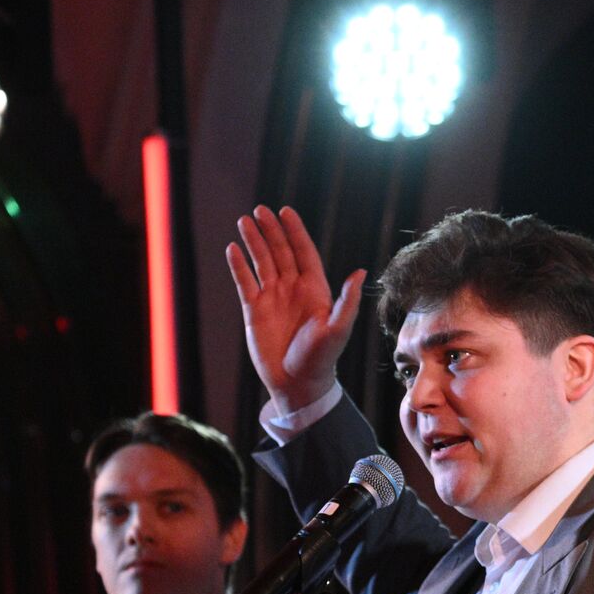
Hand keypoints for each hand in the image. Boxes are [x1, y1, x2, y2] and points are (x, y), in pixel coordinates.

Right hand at [226, 205, 365, 413]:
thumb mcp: (338, 329)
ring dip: (254, 242)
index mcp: (315, 290)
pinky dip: (239, 266)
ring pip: (262, 262)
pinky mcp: (254, 310)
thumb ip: (347, 301)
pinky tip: (232, 249)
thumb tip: (360, 273)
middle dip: (271, 230)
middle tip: (260, 210)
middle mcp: (293, 289)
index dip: (295, 231)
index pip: (304, 252)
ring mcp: (273, 298)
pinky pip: (245, 282)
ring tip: (245, 221)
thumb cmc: (322, 359)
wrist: (298, 383)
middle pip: (281, 252)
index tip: (285, 211)